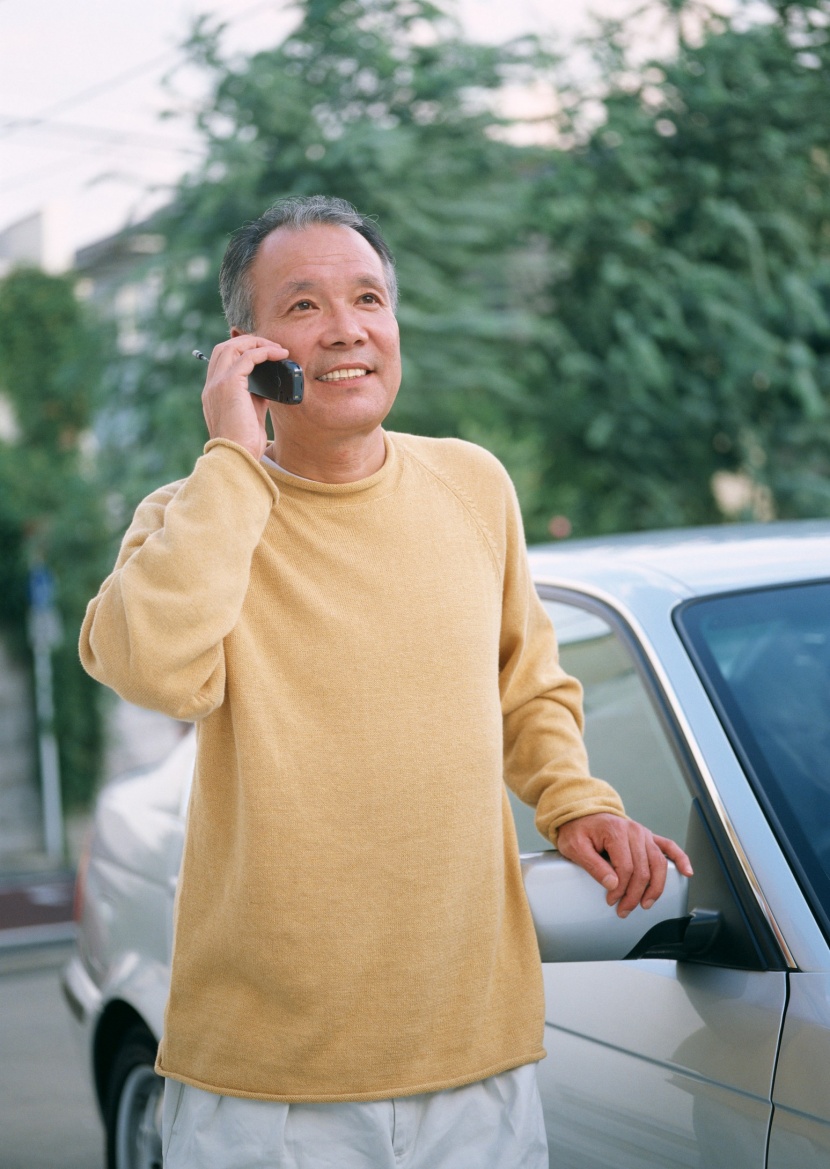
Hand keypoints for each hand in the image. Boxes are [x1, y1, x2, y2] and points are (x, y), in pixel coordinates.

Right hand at [201, 335, 289, 459]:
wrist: (237, 458)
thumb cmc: (245, 444)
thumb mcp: (250, 415)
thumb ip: (255, 397)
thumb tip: (270, 385)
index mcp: (213, 393)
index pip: (222, 361)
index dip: (242, 351)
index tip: (264, 354)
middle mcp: (211, 386)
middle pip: (225, 348)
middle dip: (249, 341)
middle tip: (272, 347)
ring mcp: (217, 384)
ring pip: (233, 347)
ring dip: (257, 342)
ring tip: (277, 349)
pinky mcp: (229, 384)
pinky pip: (247, 357)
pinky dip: (263, 351)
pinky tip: (278, 355)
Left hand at [556, 813, 693, 918]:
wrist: (581, 813)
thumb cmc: (577, 829)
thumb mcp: (575, 847)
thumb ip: (593, 865)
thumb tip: (612, 884)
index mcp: (616, 832)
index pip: (626, 868)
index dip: (620, 889)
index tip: (611, 900)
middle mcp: (634, 831)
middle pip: (643, 869)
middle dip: (635, 894)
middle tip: (624, 909)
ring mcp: (643, 833)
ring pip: (658, 863)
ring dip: (655, 887)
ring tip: (646, 904)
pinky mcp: (648, 836)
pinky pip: (669, 847)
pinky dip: (680, 859)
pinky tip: (687, 872)